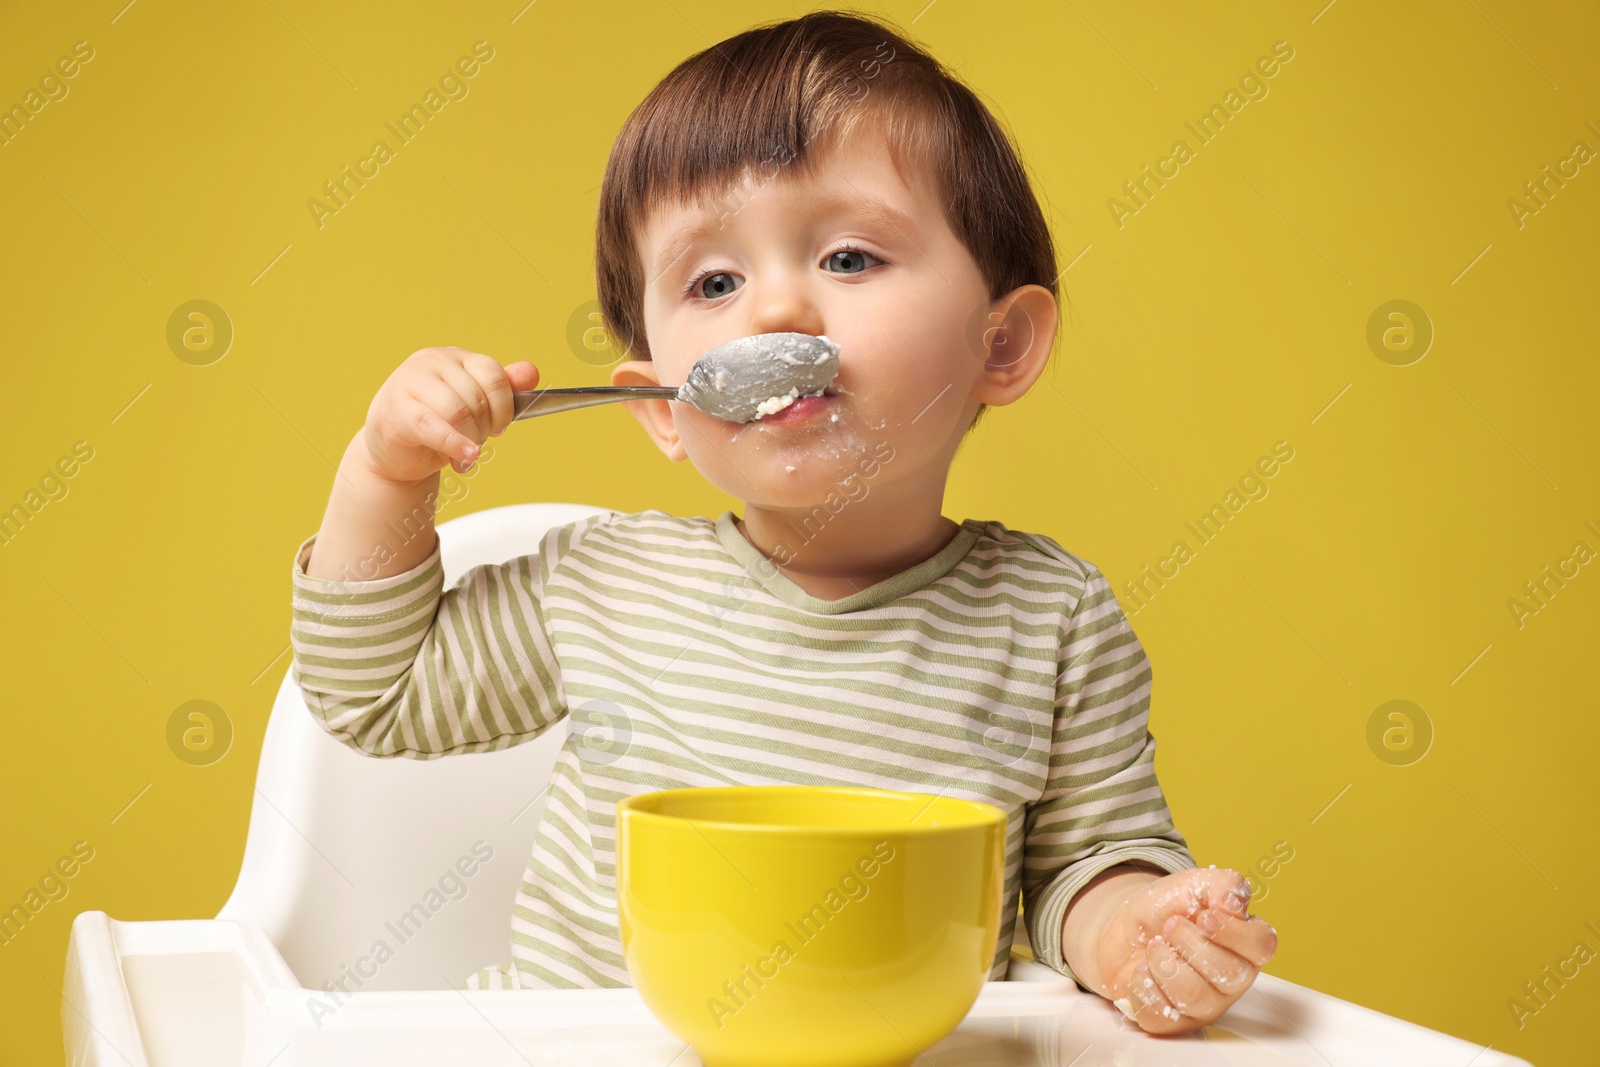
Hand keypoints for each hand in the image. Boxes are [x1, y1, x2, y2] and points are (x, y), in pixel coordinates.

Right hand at [358, 347, 539, 483]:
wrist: (394, 448)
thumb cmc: (438, 424)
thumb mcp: (475, 406)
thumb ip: (503, 389)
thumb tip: (531, 373)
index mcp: (455, 357)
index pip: (493, 374)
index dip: (504, 407)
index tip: (500, 427)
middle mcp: (431, 361)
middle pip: (477, 397)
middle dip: (485, 428)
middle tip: (478, 443)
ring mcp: (410, 382)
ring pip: (458, 411)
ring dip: (471, 440)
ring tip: (468, 454)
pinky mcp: (396, 410)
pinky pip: (435, 428)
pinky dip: (456, 446)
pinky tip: (463, 460)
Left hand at [1096, 867, 1276, 1033]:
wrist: (1126, 929)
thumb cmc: (1169, 909)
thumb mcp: (1195, 884)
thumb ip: (1223, 885)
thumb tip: (1234, 905)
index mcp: (1245, 945)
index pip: (1262, 946)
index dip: (1234, 933)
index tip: (1204, 916)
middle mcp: (1231, 981)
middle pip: (1228, 974)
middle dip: (1188, 942)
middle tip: (1169, 926)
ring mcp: (1204, 1005)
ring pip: (1194, 996)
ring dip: (1163, 963)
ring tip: (1154, 947)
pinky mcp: (1173, 1022)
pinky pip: (1161, 1017)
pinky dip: (1142, 987)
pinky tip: (1141, 971)